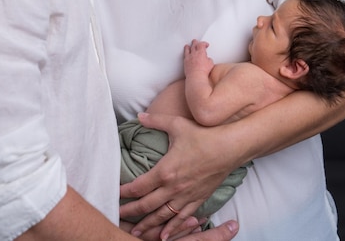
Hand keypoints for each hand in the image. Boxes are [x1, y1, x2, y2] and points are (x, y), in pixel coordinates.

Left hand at [119, 113, 236, 239]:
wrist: (230, 147)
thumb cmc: (203, 135)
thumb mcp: (176, 124)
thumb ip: (155, 120)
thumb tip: (139, 115)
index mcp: (165, 171)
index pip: (138, 187)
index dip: (124, 192)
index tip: (114, 194)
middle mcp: (173, 188)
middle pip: (146, 205)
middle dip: (130, 212)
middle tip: (117, 216)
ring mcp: (186, 197)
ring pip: (162, 216)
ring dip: (147, 225)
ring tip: (135, 232)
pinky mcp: (198, 200)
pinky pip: (181, 219)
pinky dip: (171, 229)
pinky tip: (164, 237)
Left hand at [184, 40, 213, 76]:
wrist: (196, 76)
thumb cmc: (203, 71)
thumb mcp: (211, 64)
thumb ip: (209, 59)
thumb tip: (207, 59)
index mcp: (201, 52)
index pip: (202, 44)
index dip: (204, 43)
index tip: (206, 45)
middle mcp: (194, 53)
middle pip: (194, 44)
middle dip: (196, 42)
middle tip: (196, 42)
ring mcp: (189, 57)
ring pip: (187, 48)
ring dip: (189, 46)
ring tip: (188, 46)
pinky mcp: (185, 61)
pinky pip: (185, 55)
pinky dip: (186, 53)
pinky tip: (186, 54)